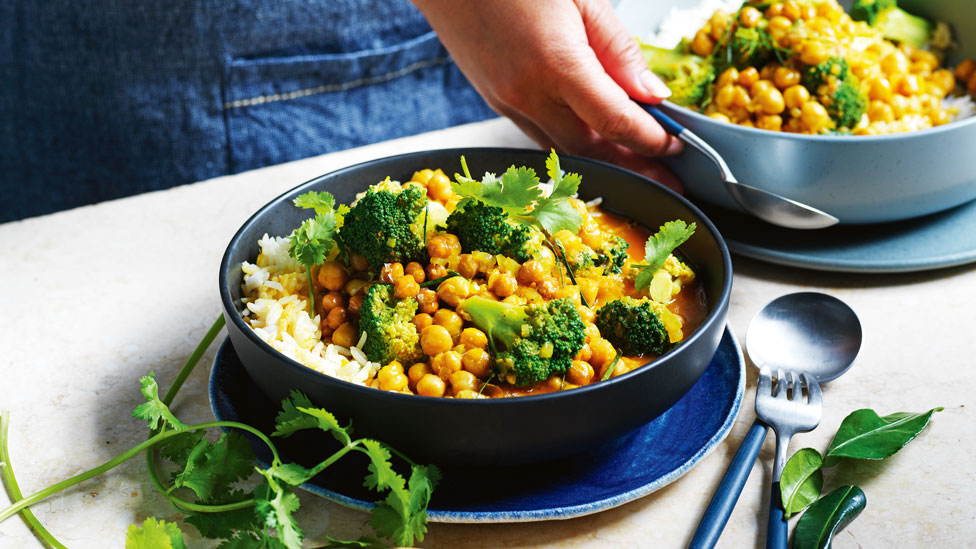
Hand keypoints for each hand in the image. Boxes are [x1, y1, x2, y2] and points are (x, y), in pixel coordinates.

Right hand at [412, 0, 682, 190]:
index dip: (651, 139)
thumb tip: (650, 92)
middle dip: (632, 165)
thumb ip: (617, 49)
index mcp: (555, 63)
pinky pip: (538, 132)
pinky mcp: (493, 98)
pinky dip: (570, 141)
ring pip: (562, 146)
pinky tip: (590, 137)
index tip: (675, 146)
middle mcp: (526, 92)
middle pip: (590, 147)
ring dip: (601, 158)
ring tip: (633, 162)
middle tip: (665, 175)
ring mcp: (505, 100)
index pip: (616, 120)